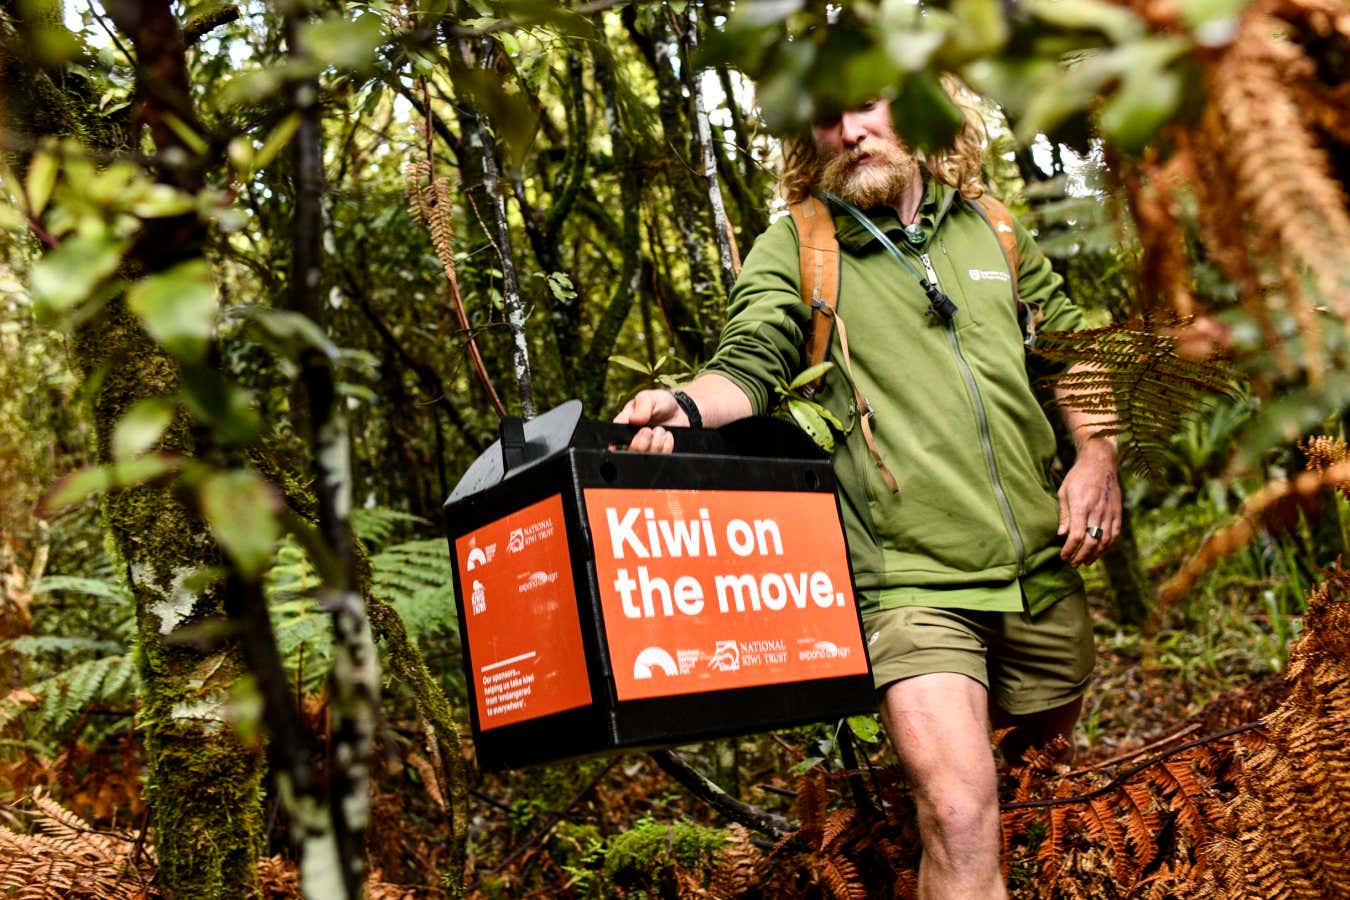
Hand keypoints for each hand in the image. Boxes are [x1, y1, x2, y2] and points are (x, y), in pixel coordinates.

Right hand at [613, 389, 684, 453]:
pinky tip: (667, 436)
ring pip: (645, 457)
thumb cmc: (660, 402)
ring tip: (661, 430)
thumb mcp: (649, 398)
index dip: (614, 445)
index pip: (614, 438)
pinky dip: (666, 447)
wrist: (680, 410)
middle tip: (649, 430)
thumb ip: (642, 405)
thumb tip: (633, 420)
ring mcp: (646, 448)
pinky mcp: (659, 453)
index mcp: (625, 424)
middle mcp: (633, 439)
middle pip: (631, 451)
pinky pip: (660, 458)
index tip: (622, 443)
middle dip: (642, 442)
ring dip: (656, 443)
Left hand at [1057, 440, 1120, 566]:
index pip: (1076, 536)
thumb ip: (1064, 515)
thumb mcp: (1064, 492)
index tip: (1063, 556)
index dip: (1070, 549)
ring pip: (1105, 540)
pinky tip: (1100, 550)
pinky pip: (1115, 533)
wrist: (1100, 462)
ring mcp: (1110, 512)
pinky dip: (1108, 545)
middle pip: (1091, 542)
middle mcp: (1098, 511)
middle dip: (1081, 556)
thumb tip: (1061, 535)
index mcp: (1082, 506)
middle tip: (1073, 563)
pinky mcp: (1118, 512)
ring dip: (1096, 554)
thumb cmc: (1078, 477)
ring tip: (1086, 561)